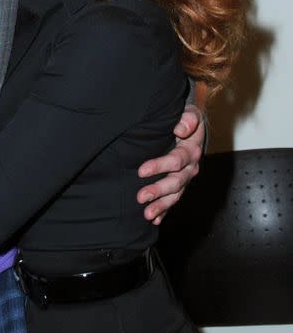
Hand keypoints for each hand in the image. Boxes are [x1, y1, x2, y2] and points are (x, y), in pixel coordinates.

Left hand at [137, 104, 203, 224]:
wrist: (191, 126)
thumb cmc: (186, 118)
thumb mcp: (190, 112)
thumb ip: (188, 118)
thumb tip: (180, 129)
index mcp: (191, 150)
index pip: (176, 160)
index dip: (160, 166)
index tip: (141, 171)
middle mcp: (190, 167)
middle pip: (176, 182)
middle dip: (158, 190)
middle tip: (141, 197)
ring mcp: (185, 178)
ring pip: (175, 195)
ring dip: (161, 205)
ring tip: (147, 215)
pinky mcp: (180, 185)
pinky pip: (173, 200)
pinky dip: (165, 211)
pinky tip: (155, 220)